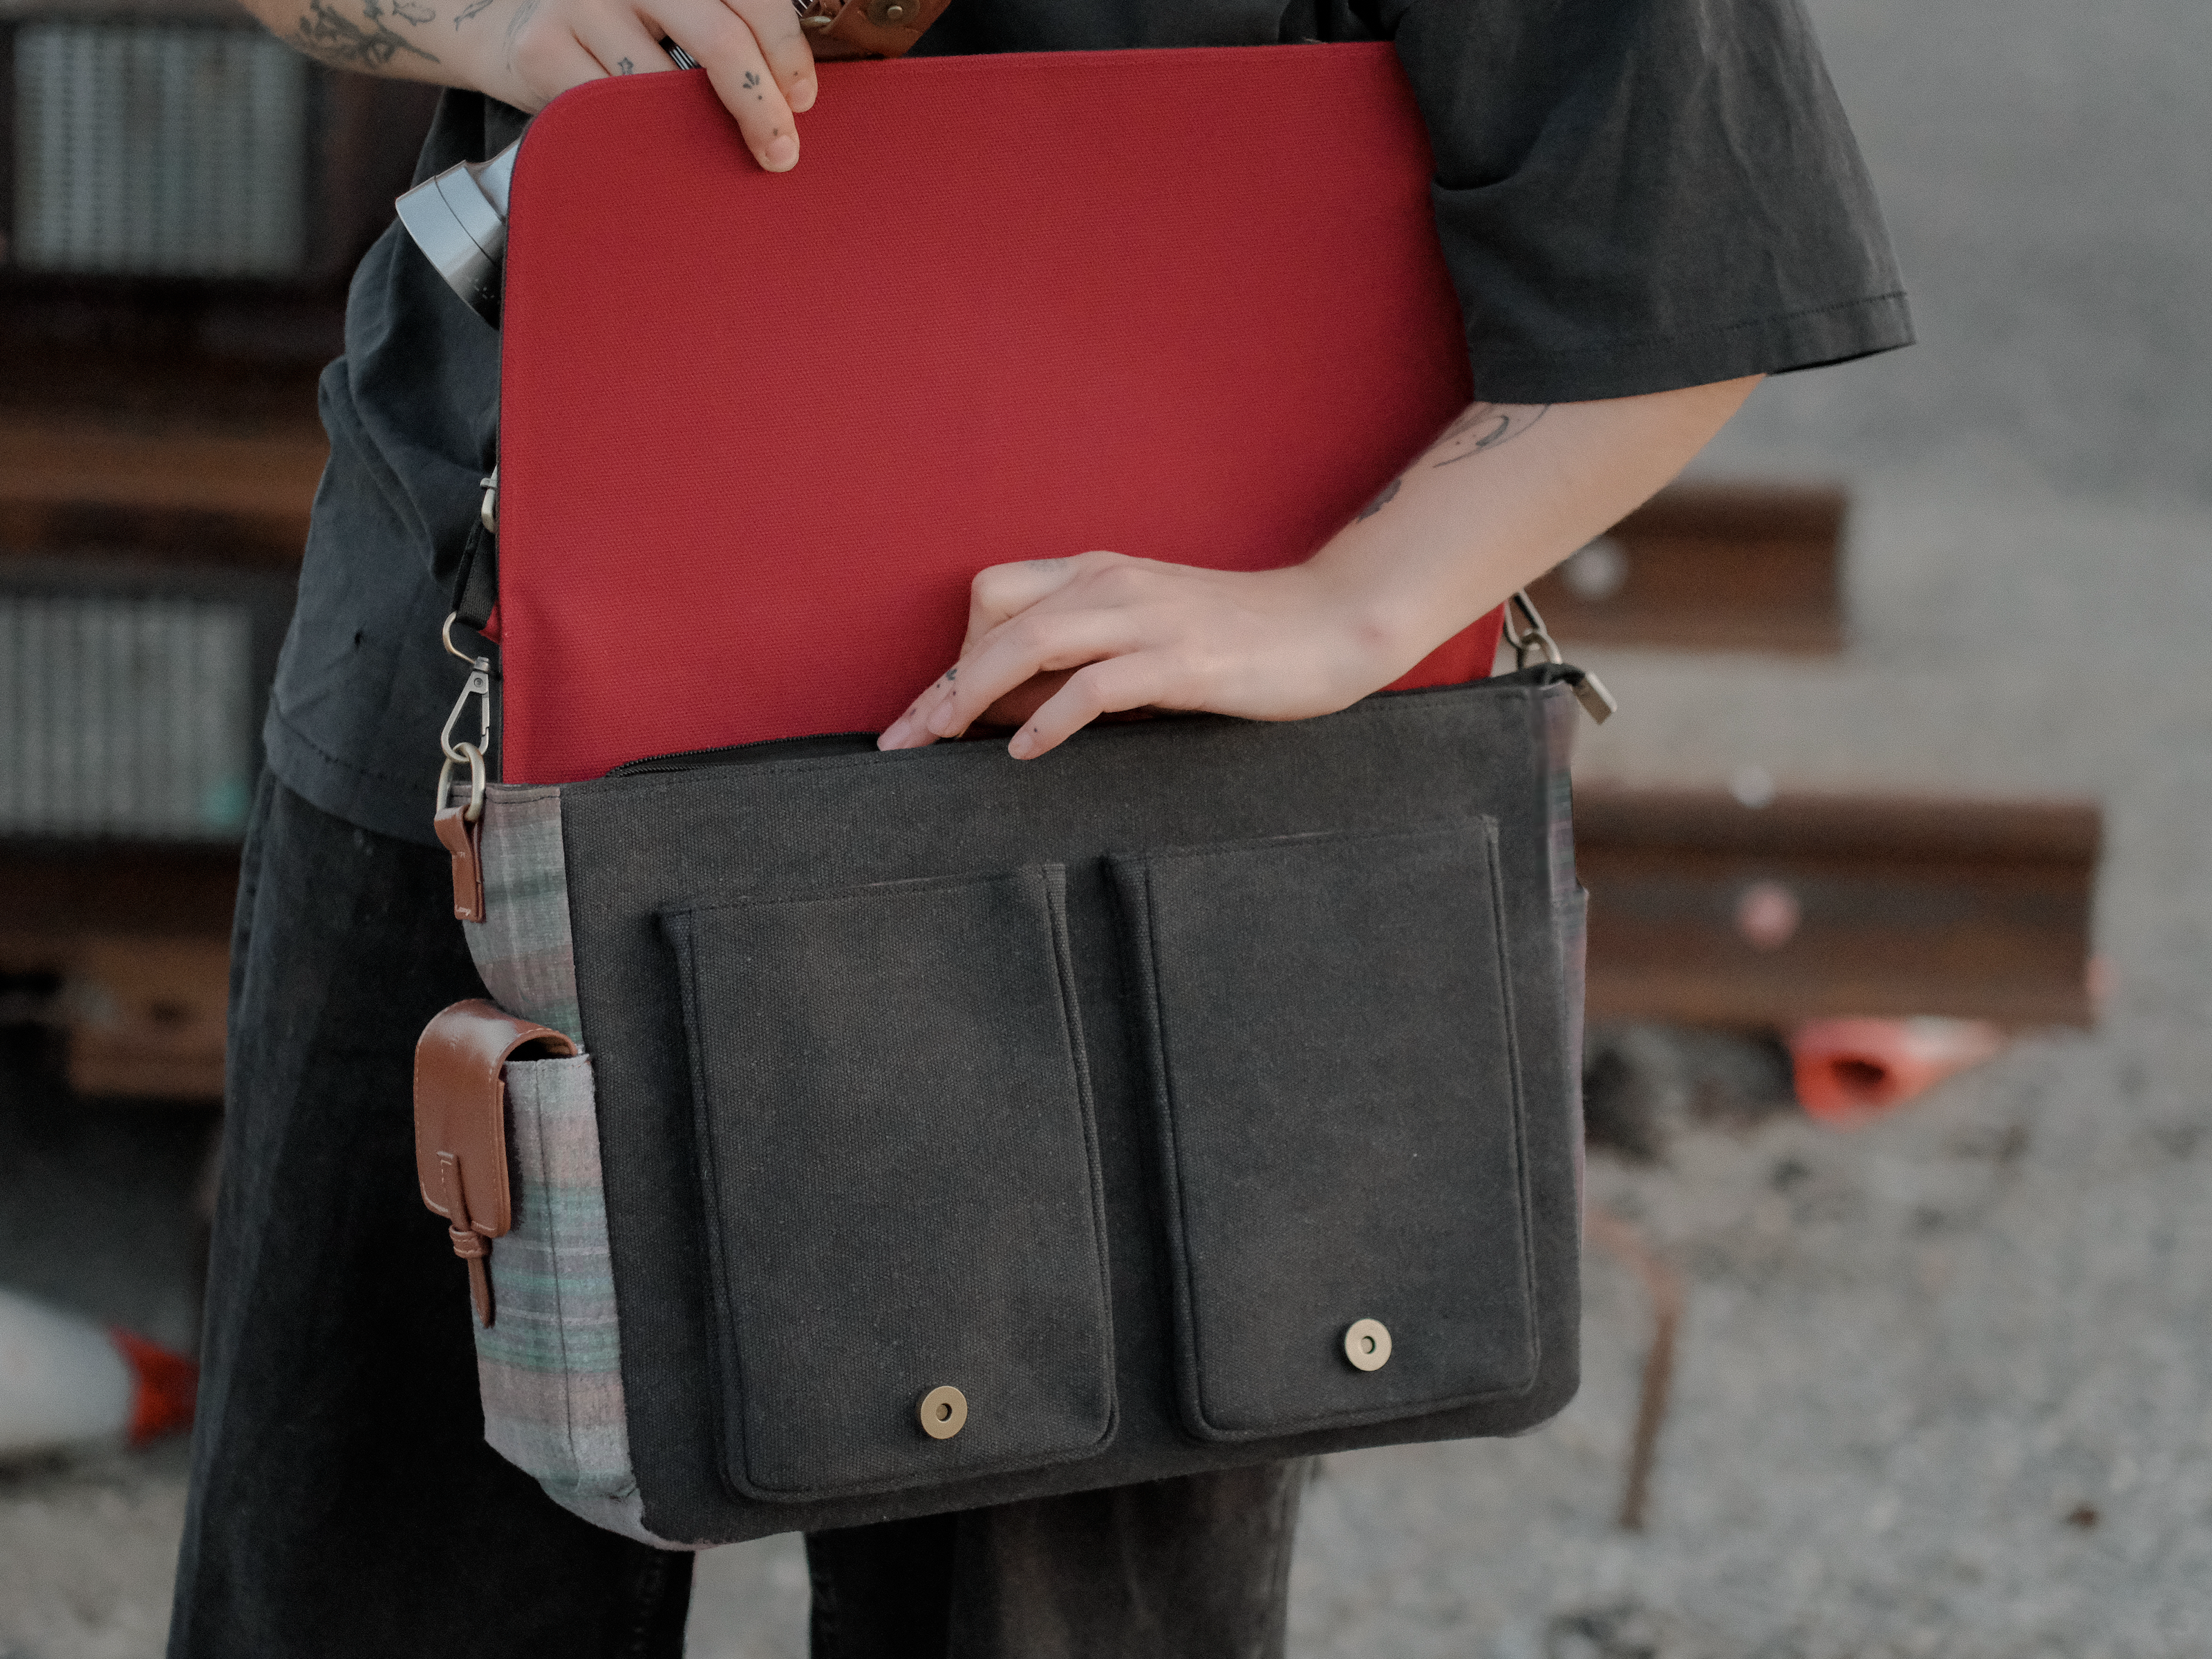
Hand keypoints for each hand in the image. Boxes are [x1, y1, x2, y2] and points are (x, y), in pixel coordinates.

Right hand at [456, 0, 815, 170]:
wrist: (509, 28)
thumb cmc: (614, 30)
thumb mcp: (672, 14)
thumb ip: (723, 30)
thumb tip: (797, 94)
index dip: (786, 49)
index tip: (805, 99)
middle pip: (719, 38)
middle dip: (760, 104)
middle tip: (781, 152)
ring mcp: (582, 3)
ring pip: (664, 87)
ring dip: (698, 133)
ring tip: (709, 154)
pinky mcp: (543, 49)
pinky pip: (615, 115)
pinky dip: (644, 142)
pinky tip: (655, 152)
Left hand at [876, 553, 1409, 759]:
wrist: (1334, 624)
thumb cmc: (1244, 640)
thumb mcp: (1150, 637)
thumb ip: (1086, 661)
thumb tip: (1012, 711)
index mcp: (1100, 573)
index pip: (996, 598)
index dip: (951, 657)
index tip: (921, 717)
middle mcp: (1112, 583)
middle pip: (996, 615)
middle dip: (942, 681)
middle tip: (910, 741)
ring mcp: (1146, 617)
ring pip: (1031, 641)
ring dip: (973, 693)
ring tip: (946, 741)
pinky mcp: (1180, 659)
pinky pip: (1094, 684)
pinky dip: (1048, 718)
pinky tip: (1024, 751)